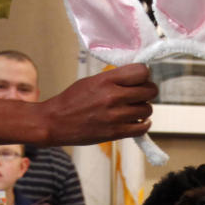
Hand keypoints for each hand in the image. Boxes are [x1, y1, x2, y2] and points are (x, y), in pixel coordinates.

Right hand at [38, 64, 158, 146]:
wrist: (55, 122)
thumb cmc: (71, 101)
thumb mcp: (91, 81)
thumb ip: (114, 79)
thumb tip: (136, 78)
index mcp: (106, 80)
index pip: (141, 72)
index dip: (144, 75)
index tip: (141, 79)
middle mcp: (113, 96)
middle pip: (149, 90)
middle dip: (148, 91)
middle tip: (141, 94)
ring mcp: (116, 116)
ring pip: (148, 109)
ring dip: (143, 109)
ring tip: (133, 109)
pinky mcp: (116, 132)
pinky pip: (142, 128)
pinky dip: (143, 124)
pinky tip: (137, 121)